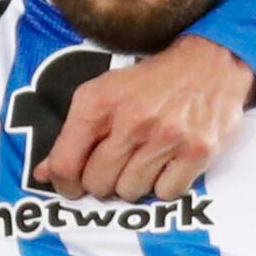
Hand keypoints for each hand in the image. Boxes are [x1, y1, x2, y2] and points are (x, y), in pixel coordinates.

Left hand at [40, 35, 249, 200]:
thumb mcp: (104, 93)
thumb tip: (44, 174)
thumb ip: (72, 134)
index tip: (72, 185)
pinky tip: (167, 163)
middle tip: (115, 167)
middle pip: (98, 184)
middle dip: (103, 182)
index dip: (64, 183)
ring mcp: (167, 137)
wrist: (210, 61)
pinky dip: (164, 186)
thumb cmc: (150, 82)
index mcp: (99, 102)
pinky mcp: (198, 151)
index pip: (66, 163)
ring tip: (144, 160)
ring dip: (134, 183)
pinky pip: (165, 193)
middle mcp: (132, 120)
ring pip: (130, 192)